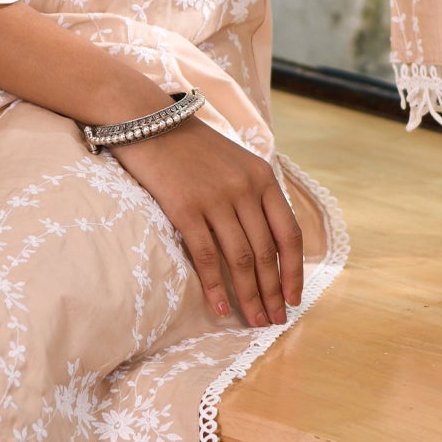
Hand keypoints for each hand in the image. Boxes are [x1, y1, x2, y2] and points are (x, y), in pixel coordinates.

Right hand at [110, 116, 303, 327]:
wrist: (147, 119)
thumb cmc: (190, 146)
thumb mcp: (234, 162)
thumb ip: (253, 195)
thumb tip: (267, 242)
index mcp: (263, 177)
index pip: (289, 233)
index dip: (294, 270)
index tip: (293, 298)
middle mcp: (245, 188)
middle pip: (267, 252)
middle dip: (273, 292)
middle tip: (275, 321)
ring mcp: (216, 198)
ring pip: (241, 259)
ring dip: (250, 296)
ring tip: (255, 321)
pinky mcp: (185, 208)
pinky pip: (208, 257)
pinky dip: (217, 287)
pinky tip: (223, 307)